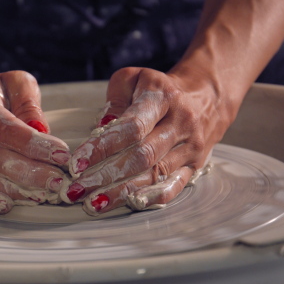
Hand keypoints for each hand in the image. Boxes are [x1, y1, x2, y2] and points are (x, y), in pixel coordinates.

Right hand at [0, 71, 70, 213]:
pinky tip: (9, 204)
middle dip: (30, 172)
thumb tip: (39, 129)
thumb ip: (29, 104)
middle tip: (56, 181)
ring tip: (42, 194)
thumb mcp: (18, 85)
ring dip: (15, 189)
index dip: (34, 145)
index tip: (61, 155)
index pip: (4, 129)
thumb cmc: (0, 96)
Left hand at [60, 67, 224, 214]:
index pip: (132, 127)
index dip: (103, 146)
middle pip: (141, 155)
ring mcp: (189, 147)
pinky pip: (173, 186)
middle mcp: (180, 123)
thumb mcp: (134, 79)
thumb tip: (102, 126)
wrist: (205, 98)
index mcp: (162, 98)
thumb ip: (115, 99)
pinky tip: (128, 205)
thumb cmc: (157, 90)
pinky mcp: (194, 166)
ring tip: (93, 203)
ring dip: (121, 192)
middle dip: (105, 175)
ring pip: (154, 174)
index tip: (78, 162)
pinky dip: (150, 198)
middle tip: (78, 188)